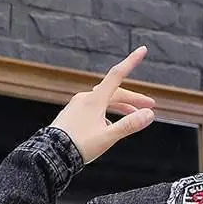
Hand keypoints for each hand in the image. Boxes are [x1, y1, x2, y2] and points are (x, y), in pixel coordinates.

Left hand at [50, 46, 155, 163]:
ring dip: (121, 106)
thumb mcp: (108, 137)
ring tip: (134, 115)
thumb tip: (149, 115)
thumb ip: (129, 125)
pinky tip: (111, 124)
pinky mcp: (73, 114)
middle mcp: (86, 98)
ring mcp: (78, 105)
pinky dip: (108, 112)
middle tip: (149, 106)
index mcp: (95, 100)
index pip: (117, 75)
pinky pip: (95, 108)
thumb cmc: (79, 145)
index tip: (142, 50)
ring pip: (105, 100)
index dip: (131, 62)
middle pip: (115, 92)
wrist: (53, 153)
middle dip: (133, 99)